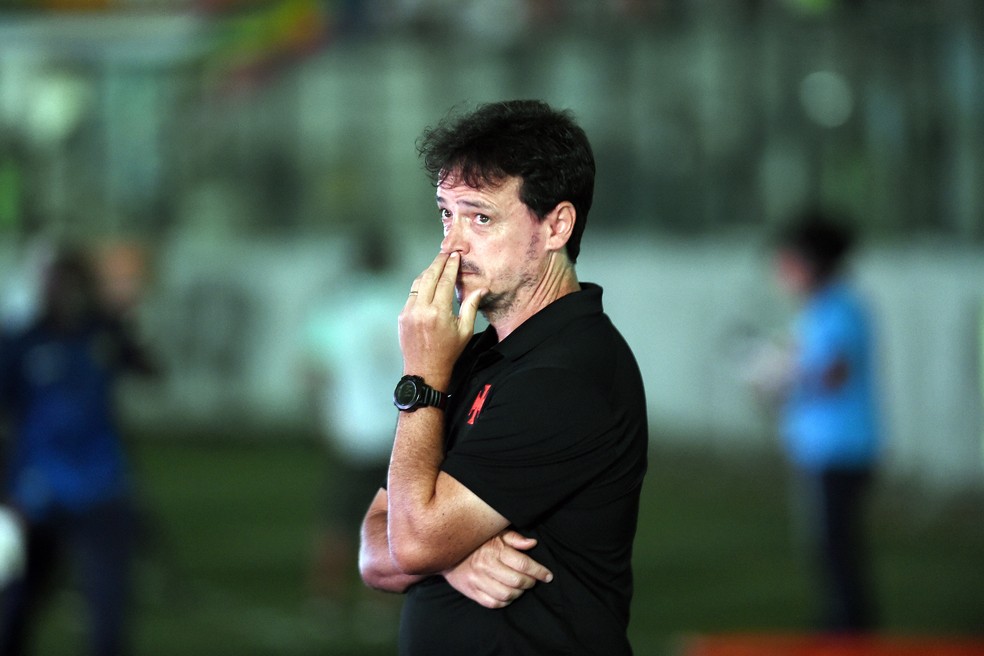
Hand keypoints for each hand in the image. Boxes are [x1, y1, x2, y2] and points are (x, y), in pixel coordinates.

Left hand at [400, 252, 484, 385]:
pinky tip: (427, 282)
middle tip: (445, 253)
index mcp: (439, 313)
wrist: (425, 370)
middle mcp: (422, 309)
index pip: (445, 281)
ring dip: (428, 271)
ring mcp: (409, 312)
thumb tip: (481, 289)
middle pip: (429, 276)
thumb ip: (471, 307)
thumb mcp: (465, 331)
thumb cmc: (448, 353)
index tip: (455, 256)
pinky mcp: (402, 316)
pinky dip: (420, 285)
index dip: (451, 266)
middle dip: (438, 262)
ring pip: (418, 283)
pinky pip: (411, 294)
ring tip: (437, 264)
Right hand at [443, 530, 552, 608]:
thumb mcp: (495, 533)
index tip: (548, 576)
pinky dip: (505, 602)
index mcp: (495, 549)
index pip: (523, 564)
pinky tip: (509, 595)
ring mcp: (478, 580)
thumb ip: (514, 538)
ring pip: (506, 594)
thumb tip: (532, 544)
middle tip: (534, 580)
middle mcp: (486, 566)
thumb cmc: (476, 541)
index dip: (539, 571)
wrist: (446, 549)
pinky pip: (493, 603)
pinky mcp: (471, 591)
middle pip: (517, 581)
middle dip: (530, 582)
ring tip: (521, 588)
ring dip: (519, 593)